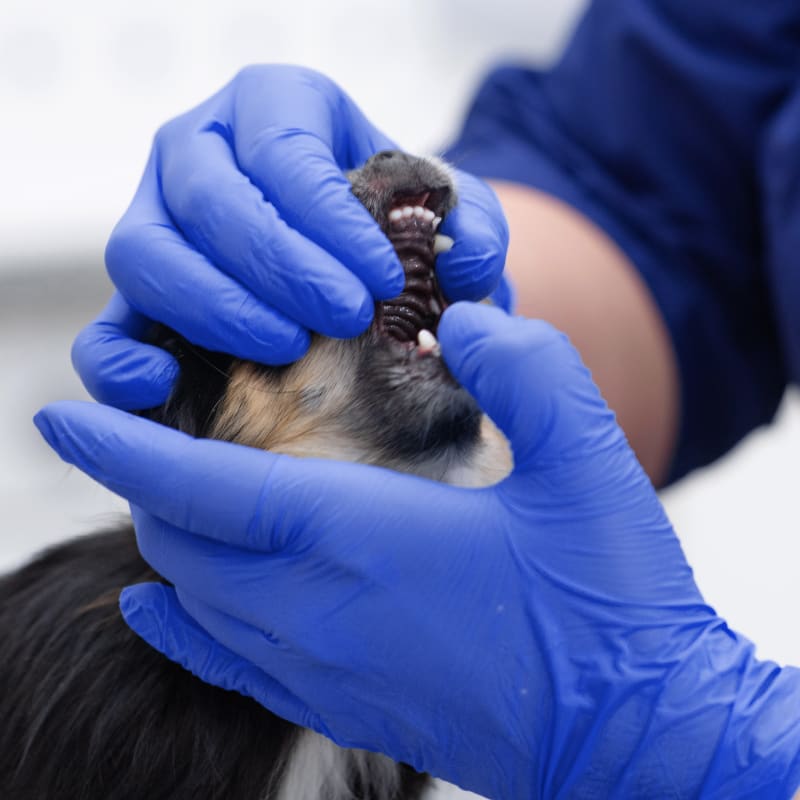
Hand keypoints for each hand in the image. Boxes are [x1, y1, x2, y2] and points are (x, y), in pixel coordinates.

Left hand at [36, 303, 799, 798]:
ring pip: (195, 600)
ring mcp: (322, 668)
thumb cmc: (612, 600)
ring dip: (172, 543)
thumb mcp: (586, 458)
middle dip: (150, 486)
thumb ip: (524, 367)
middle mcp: (315, 610)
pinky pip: (223, 662)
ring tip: (174, 498)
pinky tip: (160, 606)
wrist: (638, 732)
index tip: (64, 416)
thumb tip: (465, 323)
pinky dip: (179, 622)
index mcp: (359, 539)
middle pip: (181, 544)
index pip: (198, 490)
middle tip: (157, 435)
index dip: (121, 449)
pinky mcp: (343, 703)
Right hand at [72, 64, 508, 408]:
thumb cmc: (393, 230)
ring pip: (145, 254)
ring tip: (289, 347)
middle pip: (209, 199)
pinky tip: (165, 384)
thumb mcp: (447, 217)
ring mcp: (155, 221)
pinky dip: (119, 362)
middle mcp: (197, 152)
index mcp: (272, 107)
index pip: (282, 148)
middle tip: (345, 318)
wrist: (353, 265)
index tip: (383, 280)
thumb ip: (473, 229)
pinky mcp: (138, 297)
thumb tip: (471, 263)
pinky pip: (103, 327)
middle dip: (279, 266)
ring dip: (217, 309)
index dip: (329, 220)